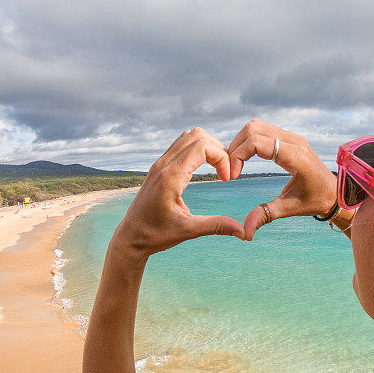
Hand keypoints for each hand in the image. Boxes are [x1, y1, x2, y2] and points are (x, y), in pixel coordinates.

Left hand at [111, 128, 245, 259]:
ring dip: (208, 147)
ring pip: (189, 136)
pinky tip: (204, 169)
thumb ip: (216, 226)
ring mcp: (160, 163)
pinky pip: (182, 144)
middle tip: (225, 172)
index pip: (202, 146)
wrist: (129, 237)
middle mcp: (164, 165)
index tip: (227, 179)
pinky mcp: (159, 166)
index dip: (222, 158)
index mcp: (170, 177)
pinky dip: (198, 150)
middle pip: (198, 135)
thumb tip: (244, 232)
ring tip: (217, 169)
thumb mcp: (188, 231)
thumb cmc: (155, 235)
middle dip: (218, 150)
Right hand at [228, 119, 342, 239]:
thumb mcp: (290, 209)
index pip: (257, 142)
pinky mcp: (290, 138)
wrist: (335, 192)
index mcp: (295, 156)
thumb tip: (245, 233)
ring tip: (236, 163)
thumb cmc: (315, 200)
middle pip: (253, 128)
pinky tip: (246, 159)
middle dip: (236, 146)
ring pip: (257, 126)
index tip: (234, 176)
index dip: (238, 156)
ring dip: (241, 142)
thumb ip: (266, 215)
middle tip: (231, 168)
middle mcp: (294, 141)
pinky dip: (250, 141)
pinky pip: (264, 130)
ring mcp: (292, 137)